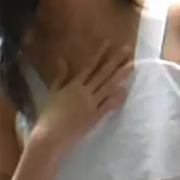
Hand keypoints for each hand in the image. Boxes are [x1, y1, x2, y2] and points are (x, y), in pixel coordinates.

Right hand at [37, 31, 136, 151]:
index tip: (108, 42)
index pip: (89, 66)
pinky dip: (117, 97)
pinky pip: (108, 105)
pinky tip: (125, 90)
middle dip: (115, 60)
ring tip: (132, 65)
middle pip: (103, 73)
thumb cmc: (48, 116)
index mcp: (73, 85)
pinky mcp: (95, 117)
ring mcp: (91, 104)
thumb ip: (60, 76)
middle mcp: (84, 92)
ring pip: (109, 86)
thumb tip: (62, 58)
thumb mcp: (52, 93)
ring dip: (121, 75)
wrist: (50, 136)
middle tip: (128, 49)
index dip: (99, 53)